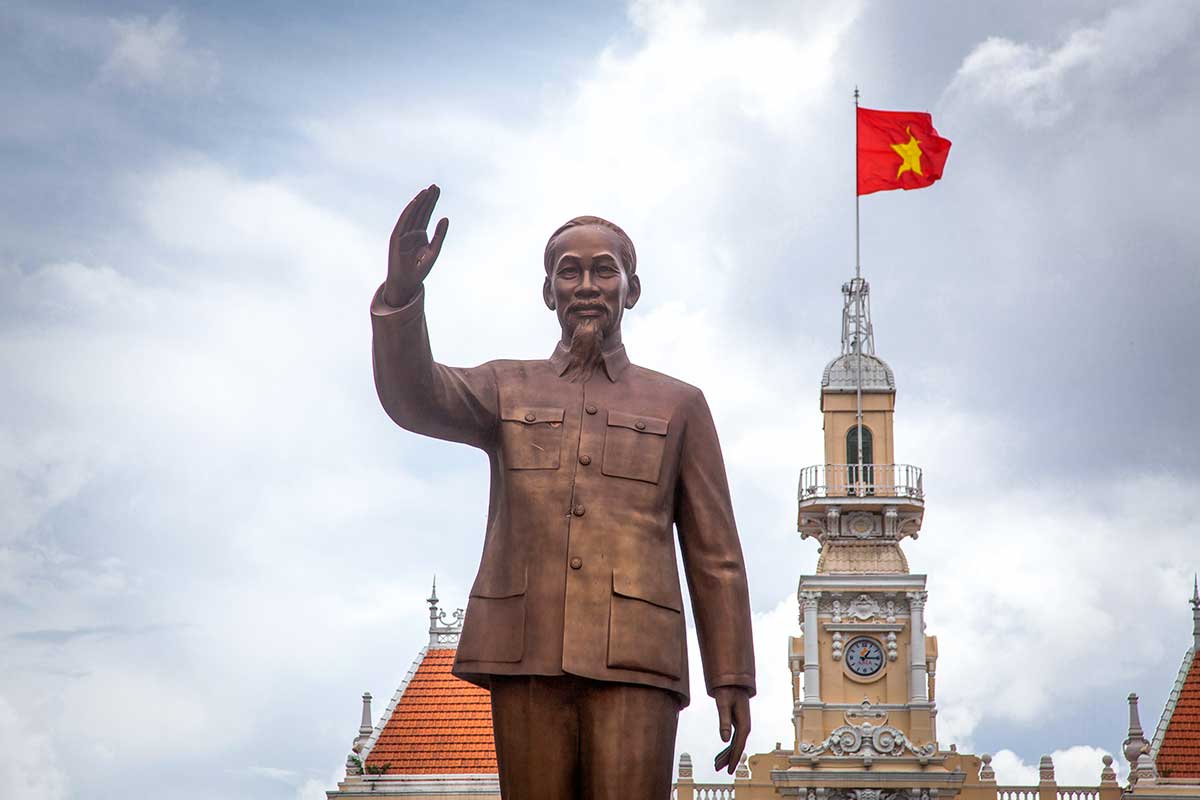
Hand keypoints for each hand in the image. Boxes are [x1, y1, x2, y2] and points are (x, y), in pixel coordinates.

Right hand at [385, 184, 448, 306]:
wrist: (407, 283)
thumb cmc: (420, 270)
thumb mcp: (434, 251)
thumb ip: (440, 235)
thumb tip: (445, 217)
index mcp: (421, 234)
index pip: (427, 214)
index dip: (432, 202)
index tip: (437, 190)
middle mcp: (411, 231)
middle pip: (421, 211)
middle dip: (428, 199)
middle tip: (435, 186)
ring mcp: (403, 233)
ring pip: (412, 214)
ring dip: (419, 202)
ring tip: (427, 190)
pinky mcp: (396, 238)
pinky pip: (403, 222)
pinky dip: (409, 212)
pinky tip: (415, 202)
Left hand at [712, 686, 750, 773]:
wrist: (732, 681)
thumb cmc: (727, 691)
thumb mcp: (723, 705)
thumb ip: (724, 721)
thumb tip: (724, 740)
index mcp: (744, 724)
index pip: (739, 746)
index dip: (734, 759)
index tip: (730, 771)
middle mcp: (745, 727)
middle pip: (737, 747)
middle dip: (728, 760)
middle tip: (717, 769)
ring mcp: (742, 725)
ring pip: (735, 745)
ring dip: (726, 755)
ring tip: (716, 765)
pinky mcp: (737, 723)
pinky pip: (733, 739)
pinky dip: (726, 748)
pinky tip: (721, 754)